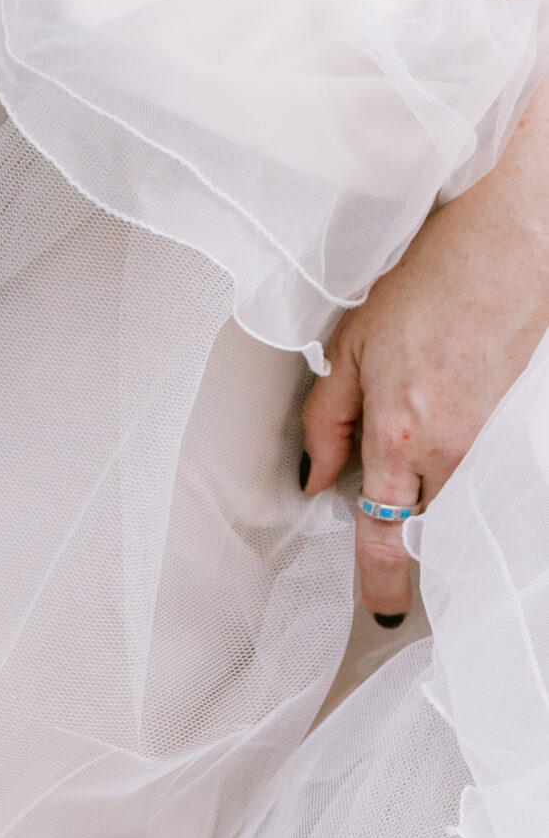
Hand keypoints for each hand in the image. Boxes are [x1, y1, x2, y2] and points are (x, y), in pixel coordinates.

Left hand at [303, 81, 548, 621]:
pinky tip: (456, 418)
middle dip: (407, 517)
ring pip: (460, 491)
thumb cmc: (427, 275)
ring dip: (437, 484)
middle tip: (388, 491)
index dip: (383, 582)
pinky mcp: (520, 417)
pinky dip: (468, 459)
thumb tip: (316, 481)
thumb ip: (326, 422)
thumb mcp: (349, 346)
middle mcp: (455, 444)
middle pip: (428, 518)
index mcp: (403, 432)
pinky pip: (490, 461)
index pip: (388, 534)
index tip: (382, 611)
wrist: (507, 226)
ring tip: (423, 438)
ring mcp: (495, 432)